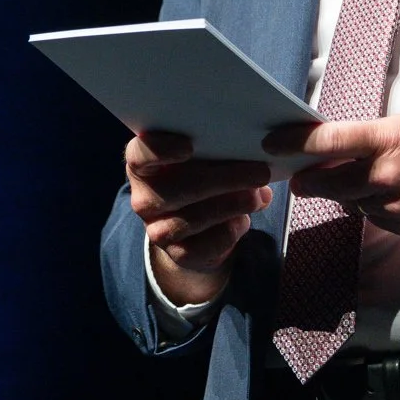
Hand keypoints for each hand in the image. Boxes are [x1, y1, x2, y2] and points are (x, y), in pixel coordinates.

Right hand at [125, 130, 273, 305]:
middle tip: (260, 172)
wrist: (197, 226)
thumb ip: (219, 150)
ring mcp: (157, 229)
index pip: (139, 155)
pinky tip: (245, 219)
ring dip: (231, 206)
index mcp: (143, 164)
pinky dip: (229, 230)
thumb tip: (253, 149)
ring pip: (193, 219)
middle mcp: (144, 198)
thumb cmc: (202, 174)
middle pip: (175, 189)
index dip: (160, 150)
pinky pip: (204, 245)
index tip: (189, 145)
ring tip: (258, 195)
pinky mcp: (177, 253)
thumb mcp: (205, 157)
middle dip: (222, 180)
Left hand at [265, 115, 399, 239]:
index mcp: (387, 139)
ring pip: (349, 202)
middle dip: (308, 179)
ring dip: (345, 193)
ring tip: (364, 178)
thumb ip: (371, 137)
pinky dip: (370, 207)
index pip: (329, 141)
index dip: (295, 143)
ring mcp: (394, 206)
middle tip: (297, 175)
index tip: (272, 144)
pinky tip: (388, 195)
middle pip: (327, 181)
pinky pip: (372, 217)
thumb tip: (334, 146)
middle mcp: (386, 175)